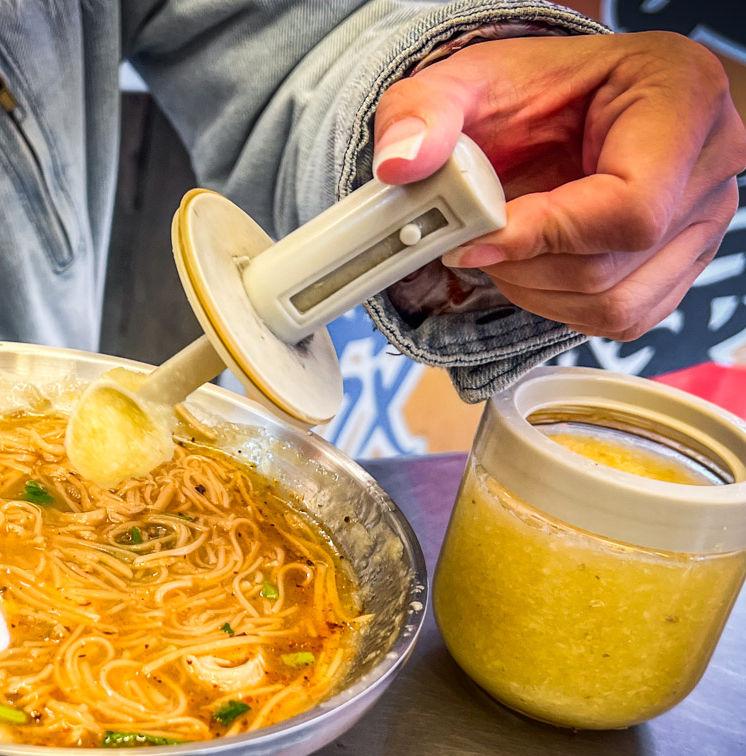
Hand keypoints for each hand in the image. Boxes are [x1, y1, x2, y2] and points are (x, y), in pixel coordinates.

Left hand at [372, 33, 745, 339]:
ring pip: (617, 305)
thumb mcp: (464, 79)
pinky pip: (623, 320)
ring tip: (502, 248)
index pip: (630, 206)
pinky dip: (559, 307)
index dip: (543, 236)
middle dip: (523, 266)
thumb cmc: (530, 90)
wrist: (556, 106)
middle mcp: (710, 162)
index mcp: (681, 96)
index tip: (474, 237)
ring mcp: (704, 219)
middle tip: (476, 236)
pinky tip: (532, 266)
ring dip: (535, 292)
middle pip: (616, 265)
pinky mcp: (682, 262)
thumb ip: (423, 110)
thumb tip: (401, 166)